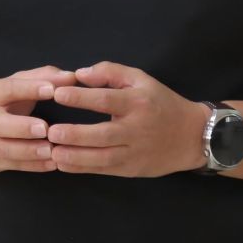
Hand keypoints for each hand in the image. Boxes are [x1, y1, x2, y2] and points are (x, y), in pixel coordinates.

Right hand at [0, 67, 69, 172]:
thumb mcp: (14, 84)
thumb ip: (43, 77)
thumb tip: (71, 76)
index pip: (8, 89)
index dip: (29, 89)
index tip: (51, 90)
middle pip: (0, 125)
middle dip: (22, 127)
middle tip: (44, 128)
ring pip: (5, 149)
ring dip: (28, 151)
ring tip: (51, 150)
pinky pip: (13, 165)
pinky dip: (33, 166)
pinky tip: (52, 164)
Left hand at [47, 61, 205, 177]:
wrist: (191, 136)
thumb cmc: (161, 103)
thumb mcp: (141, 79)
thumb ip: (110, 72)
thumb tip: (80, 74)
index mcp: (137, 102)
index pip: (106, 100)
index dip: (80, 97)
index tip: (58, 94)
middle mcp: (136, 129)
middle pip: (102, 134)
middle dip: (74, 134)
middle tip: (50, 131)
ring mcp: (134, 152)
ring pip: (101, 157)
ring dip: (74, 156)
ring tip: (51, 151)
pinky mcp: (131, 169)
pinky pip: (103, 170)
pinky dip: (81, 168)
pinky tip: (63, 164)